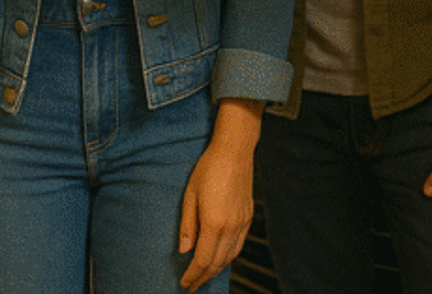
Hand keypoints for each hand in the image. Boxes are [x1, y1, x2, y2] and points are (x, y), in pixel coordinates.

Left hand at [177, 138, 252, 290]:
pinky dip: (228, 258)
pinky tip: (220, 259)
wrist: (234, 151)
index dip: (193, 274)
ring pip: (230, 257)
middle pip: (217, 263)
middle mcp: (231, 227)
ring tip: (204, 276)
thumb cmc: (209, 168)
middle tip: (192, 285)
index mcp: (214, 223)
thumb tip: (184, 250)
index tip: (184, 283)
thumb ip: (187, 225)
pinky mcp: (247, 218)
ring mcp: (242, 223)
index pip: (203, 260)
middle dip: (203, 277)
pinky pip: (238, 246)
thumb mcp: (190, 195)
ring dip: (216, 270)